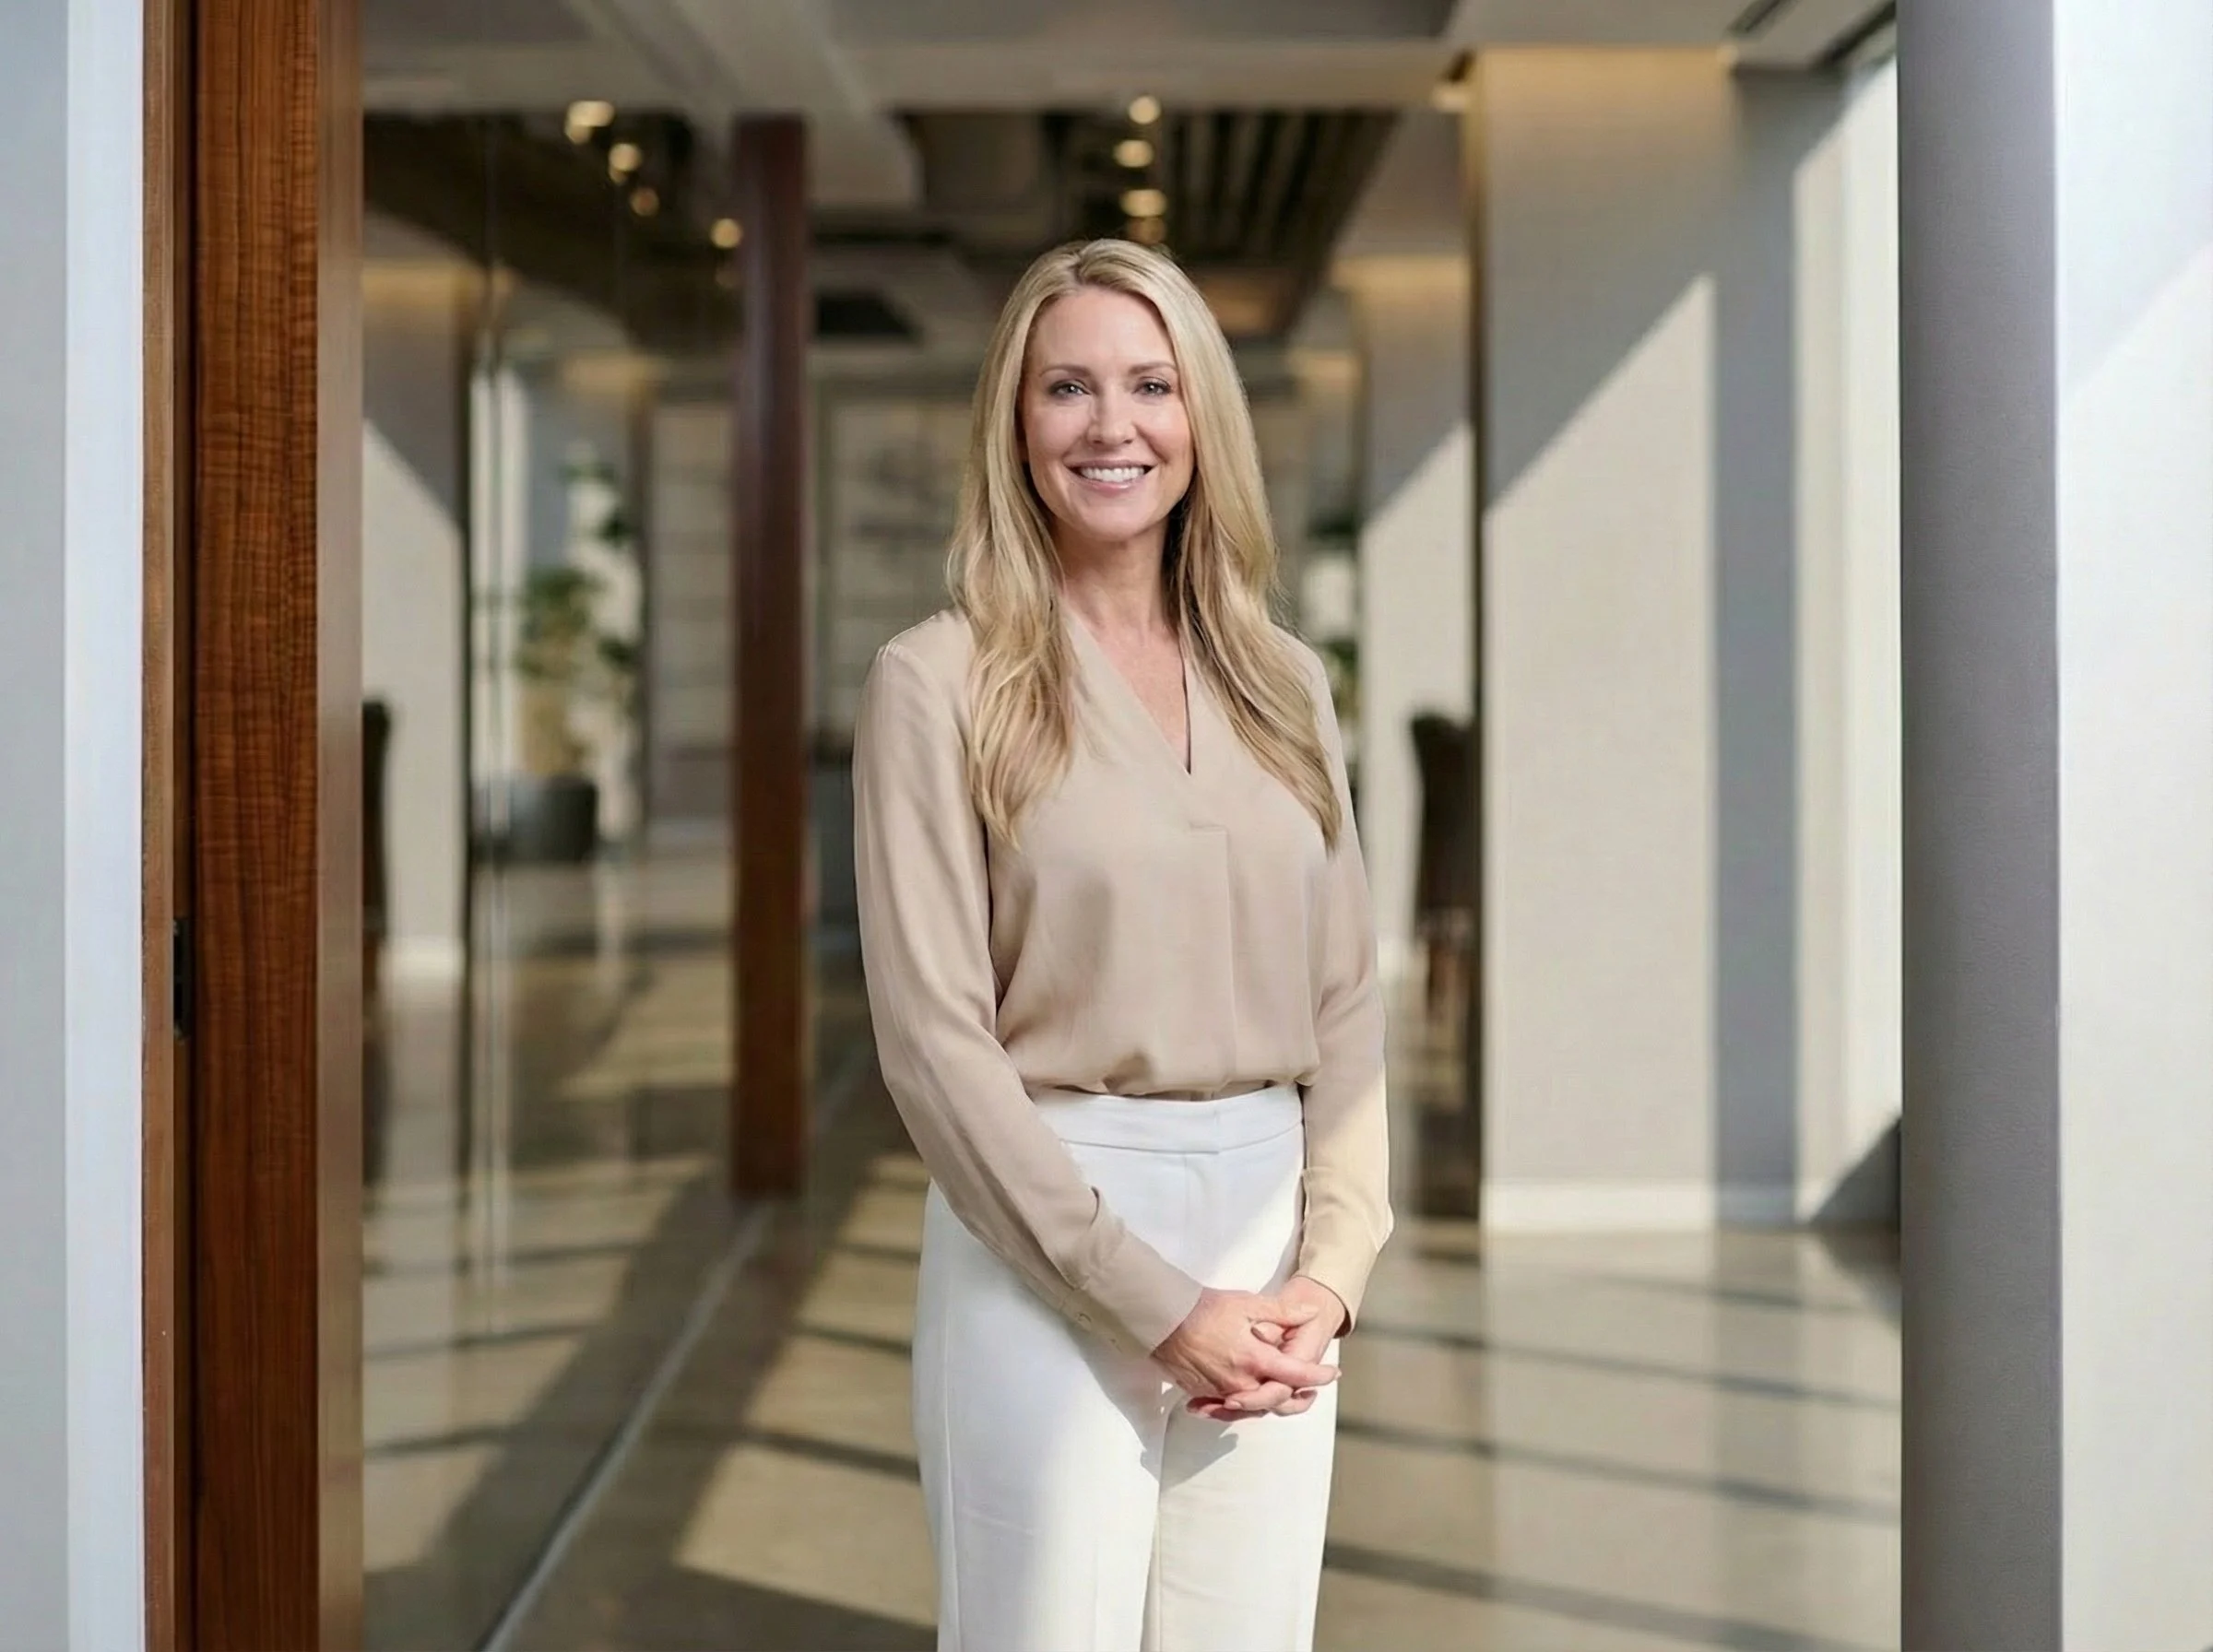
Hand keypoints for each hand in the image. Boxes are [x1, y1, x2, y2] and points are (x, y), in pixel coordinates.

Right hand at [1152, 1287, 1340, 1415]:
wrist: (1162, 1319)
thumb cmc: (1204, 1308)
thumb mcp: (1248, 1304)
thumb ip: (1282, 1312)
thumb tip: (1311, 1313)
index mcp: (1254, 1360)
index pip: (1295, 1374)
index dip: (1318, 1375)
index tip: (1332, 1374)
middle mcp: (1240, 1382)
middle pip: (1277, 1398)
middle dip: (1298, 1394)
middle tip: (1312, 1389)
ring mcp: (1220, 1390)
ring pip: (1254, 1405)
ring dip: (1271, 1400)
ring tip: (1285, 1391)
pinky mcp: (1203, 1392)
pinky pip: (1229, 1404)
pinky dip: (1243, 1402)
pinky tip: (1248, 1395)